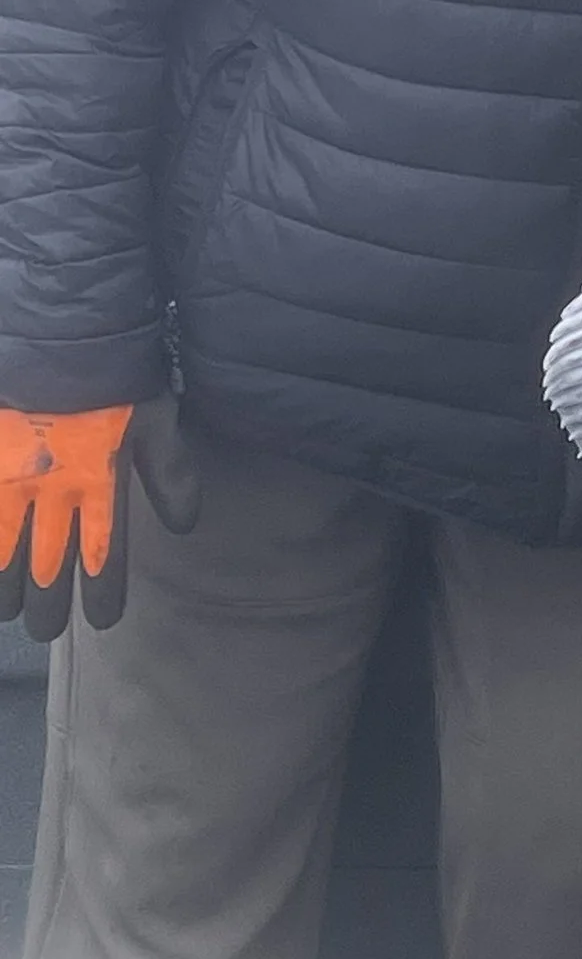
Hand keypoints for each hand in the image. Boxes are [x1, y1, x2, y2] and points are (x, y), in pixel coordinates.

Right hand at [0, 394, 197, 638]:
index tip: (100, 620)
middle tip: (46, 627)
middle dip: (46, 606)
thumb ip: (170, 471)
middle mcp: (49, 492)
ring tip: (8, 609)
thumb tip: (185, 525)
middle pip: (44, 569)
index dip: (101, 594)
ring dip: (5, 588)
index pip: (102, 556)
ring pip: (2, 555)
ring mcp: (8, 481)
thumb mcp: (155, 416)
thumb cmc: (113, 372)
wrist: (60, 332)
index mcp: (97, 483)